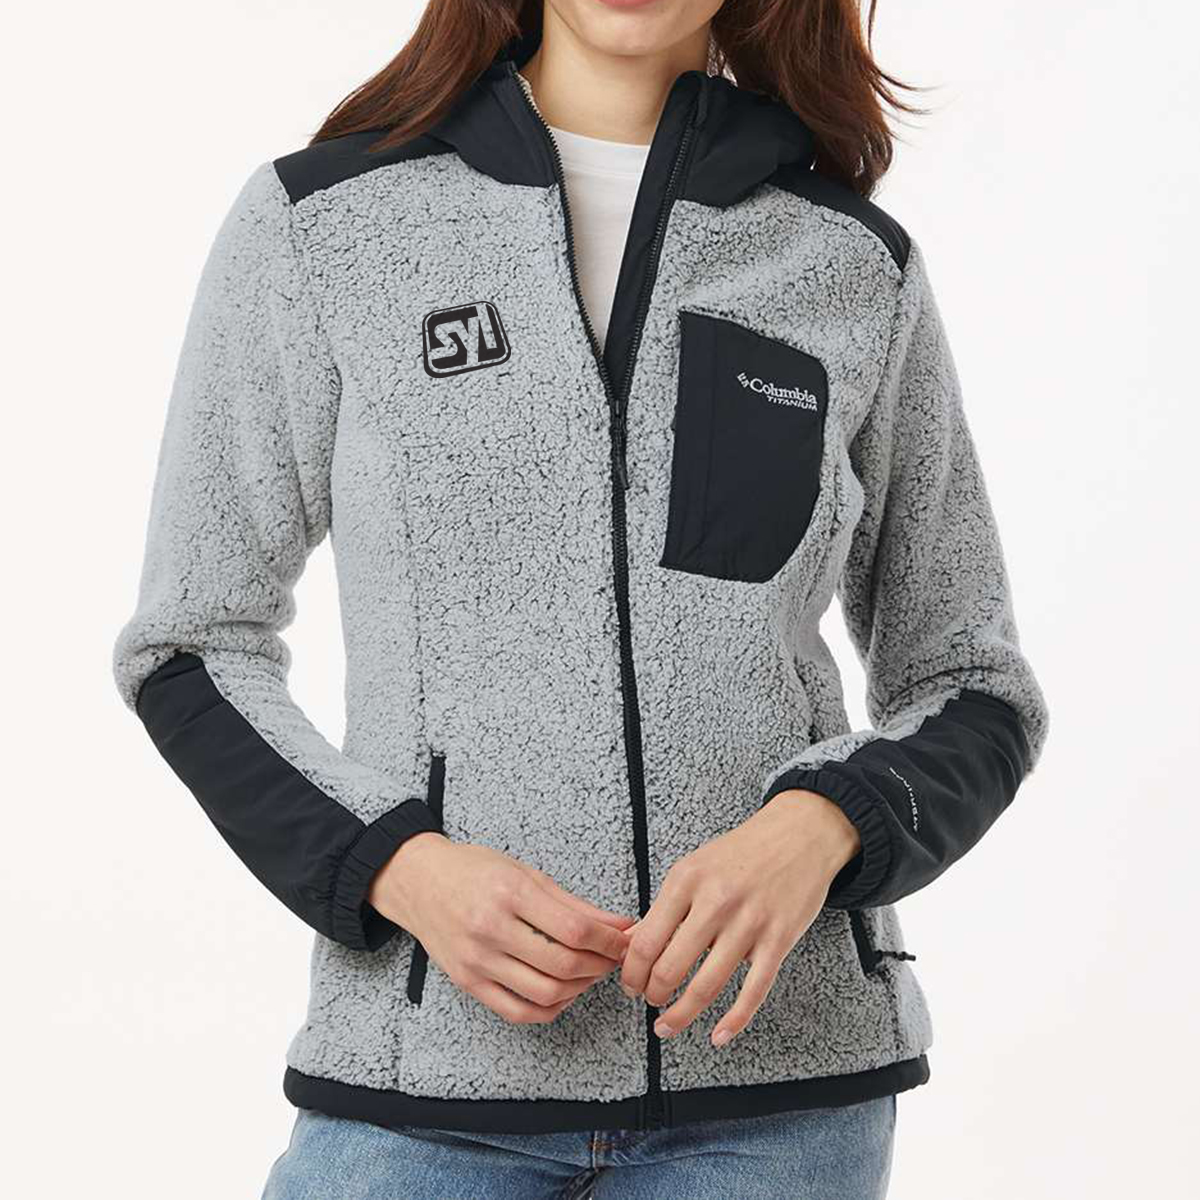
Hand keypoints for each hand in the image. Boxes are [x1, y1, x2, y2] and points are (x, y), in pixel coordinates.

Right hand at [370, 833, 634, 1023]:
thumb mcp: (526, 873)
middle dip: (599, 965)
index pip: (574, 929)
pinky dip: (549, 1009)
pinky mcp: (467, 982)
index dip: (608, 941)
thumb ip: (574, 904)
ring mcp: (477, 960)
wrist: (418, 881)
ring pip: (544, 993)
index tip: (624, 940)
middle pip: (563, 965)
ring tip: (589, 973)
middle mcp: (491, 929)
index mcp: (510, 893)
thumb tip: (621, 924)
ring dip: (579, 989)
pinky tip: (562, 994)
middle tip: (612, 957)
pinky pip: (517, 1012)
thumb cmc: (474, 871)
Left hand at [618, 790, 859, 1047]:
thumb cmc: (742, 852)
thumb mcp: (694, 867)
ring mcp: (750, 922)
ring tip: (668, 1024)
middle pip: (671, 967)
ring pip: (707, 985)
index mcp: (687, 880)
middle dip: (653, 995)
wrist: (799, 834)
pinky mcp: (779, 940)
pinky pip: (754, 991)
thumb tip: (630, 945)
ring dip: (682, 1014)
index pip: (647, 940)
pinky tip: (718, 1035)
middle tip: (650, 1003)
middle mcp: (716, 901)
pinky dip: (734, 1021)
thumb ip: (663, 907)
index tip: (629, 985)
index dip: (632, 972)